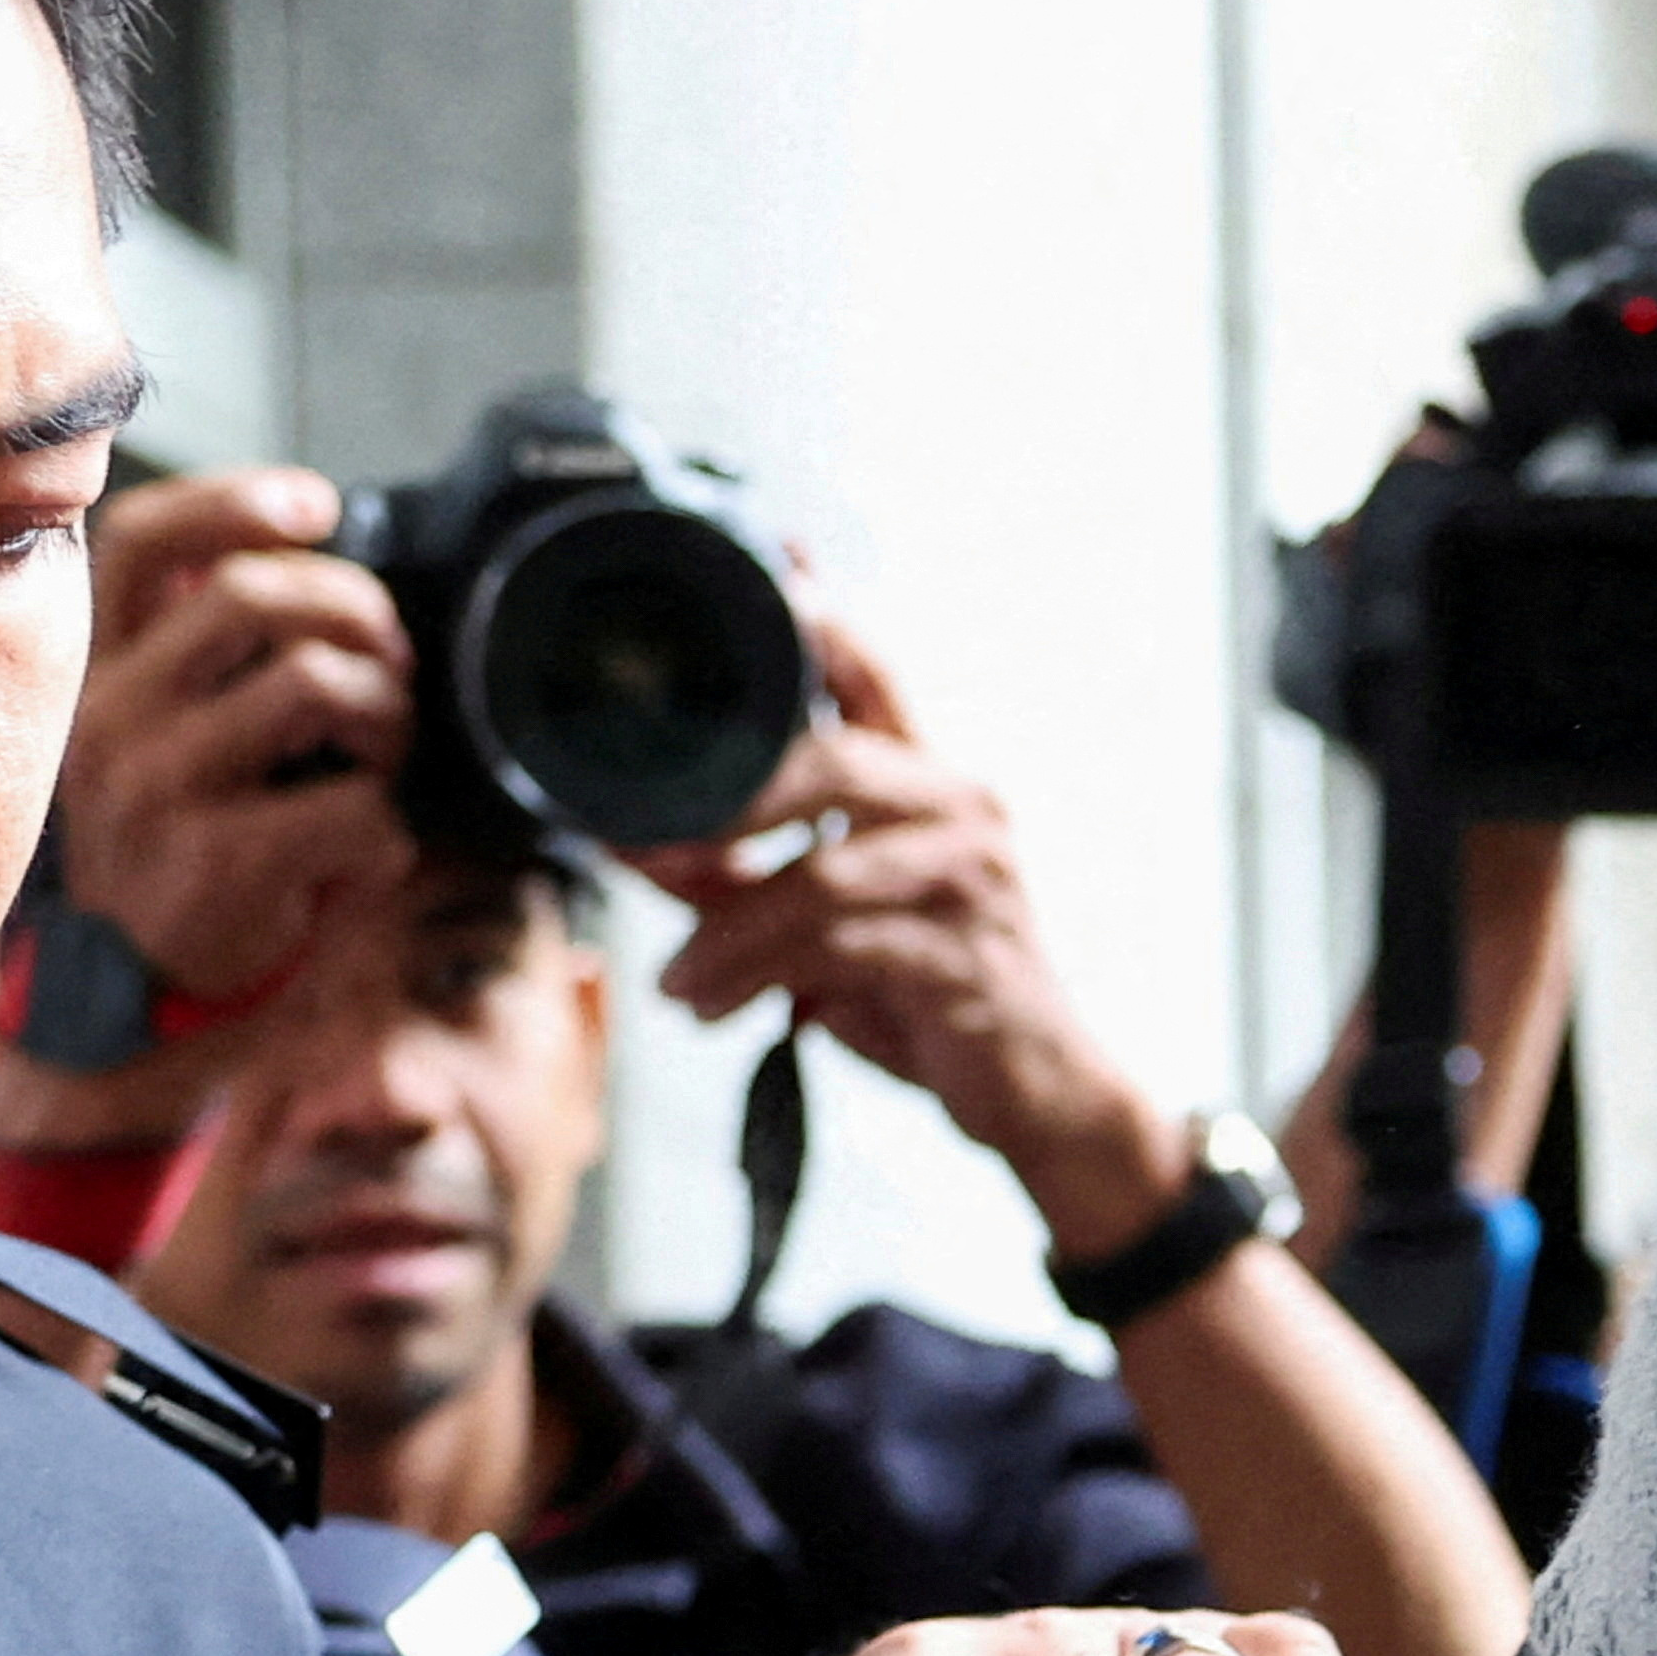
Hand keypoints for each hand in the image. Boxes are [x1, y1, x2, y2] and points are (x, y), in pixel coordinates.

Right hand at [59, 466, 417, 1006]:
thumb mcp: (155, 742)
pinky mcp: (219, 862)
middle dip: (354, 608)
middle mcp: (112, 717)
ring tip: (387, 752)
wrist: (125, 995)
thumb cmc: (171, 854)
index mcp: (98, 674)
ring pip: (314, 685)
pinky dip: (391, 828)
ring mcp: (159, 789)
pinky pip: (354, 807)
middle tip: (394, 658)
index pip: (143, 542)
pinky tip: (371, 851)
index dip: (234, 500)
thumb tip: (309, 573)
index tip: (318, 503)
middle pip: (250, 597)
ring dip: (387, 711)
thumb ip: (198, 661)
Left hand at [624, 625, 1191, 1259]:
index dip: (820, 619)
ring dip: (725, 931)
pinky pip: (838, 952)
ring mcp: (971, 879)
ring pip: (822, 876)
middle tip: (641, 844)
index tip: (768, 564)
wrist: (1037, 1091)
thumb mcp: (821, 923)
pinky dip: (755, 978)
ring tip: (674, 980)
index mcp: (931, 781)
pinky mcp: (964, 955)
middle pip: (832, 761)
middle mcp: (961, 809)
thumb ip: (734, 872)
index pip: (874, 674)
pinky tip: (710, 1005)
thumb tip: (619, 834)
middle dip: (725, 800)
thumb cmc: (929, 994)